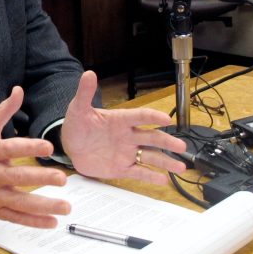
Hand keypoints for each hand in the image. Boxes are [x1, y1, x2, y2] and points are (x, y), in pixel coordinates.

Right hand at [0, 86, 70, 227]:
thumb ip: (4, 110)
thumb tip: (19, 90)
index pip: (10, 149)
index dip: (29, 148)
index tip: (48, 147)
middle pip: (17, 177)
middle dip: (40, 179)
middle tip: (62, 179)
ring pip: (19, 202)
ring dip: (43, 206)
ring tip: (65, 206)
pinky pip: (16, 218)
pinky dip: (34, 222)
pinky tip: (52, 222)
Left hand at [61, 70, 186, 182]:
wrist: (70, 145)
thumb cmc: (78, 124)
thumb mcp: (78, 108)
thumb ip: (85, 93)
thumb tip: (88, 73)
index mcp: (121, 120)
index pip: (140, 116)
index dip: (153, 117)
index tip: (167, 119)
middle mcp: (128, 136)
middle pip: (152, 137)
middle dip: (167, 142)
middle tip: (181, 146)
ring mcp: (126, 152)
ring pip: (150, 156)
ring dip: (165, 161)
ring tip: (181, 167)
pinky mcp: (121, 168)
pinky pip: (138, 172)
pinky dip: (150, 176)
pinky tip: (163, 180)